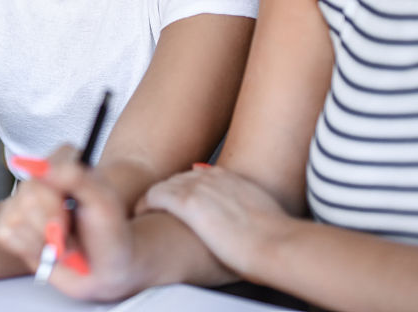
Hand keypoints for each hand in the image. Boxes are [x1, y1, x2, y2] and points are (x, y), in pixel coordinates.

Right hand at [0, 145, 138, 301]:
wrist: (105, 267)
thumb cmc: (110, 233)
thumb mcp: (104, 202)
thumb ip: (78, 178)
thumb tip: (42, 168)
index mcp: (62, 163)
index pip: (41, 171)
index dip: (55, 200)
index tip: (72, 210)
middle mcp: (39, 179)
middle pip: (27, 197)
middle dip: (53, 225)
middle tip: (71, 232)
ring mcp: (22, 202)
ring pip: (14, 217)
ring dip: (43, 241)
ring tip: (62, 243)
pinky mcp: (11, 225)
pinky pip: (4, 234)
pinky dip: (28, 248)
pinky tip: (46, 249)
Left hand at [140, 164, 290, 277]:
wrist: (276, 242)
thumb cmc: (275, 237)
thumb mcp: (263, 212)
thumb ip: (249, 208)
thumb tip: (248, 220)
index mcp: (231, 178)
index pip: (197, 175)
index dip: (185, 190)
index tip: (178, 204)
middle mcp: (212, 177)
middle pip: (178, 178)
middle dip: (167, 193)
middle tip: (158, 209)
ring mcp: (199, 187)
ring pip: (164, 185)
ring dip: (153, 199)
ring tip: (145, 212)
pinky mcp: (187, 202)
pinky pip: (154, 196)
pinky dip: (145, 203)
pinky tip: (141, 213)